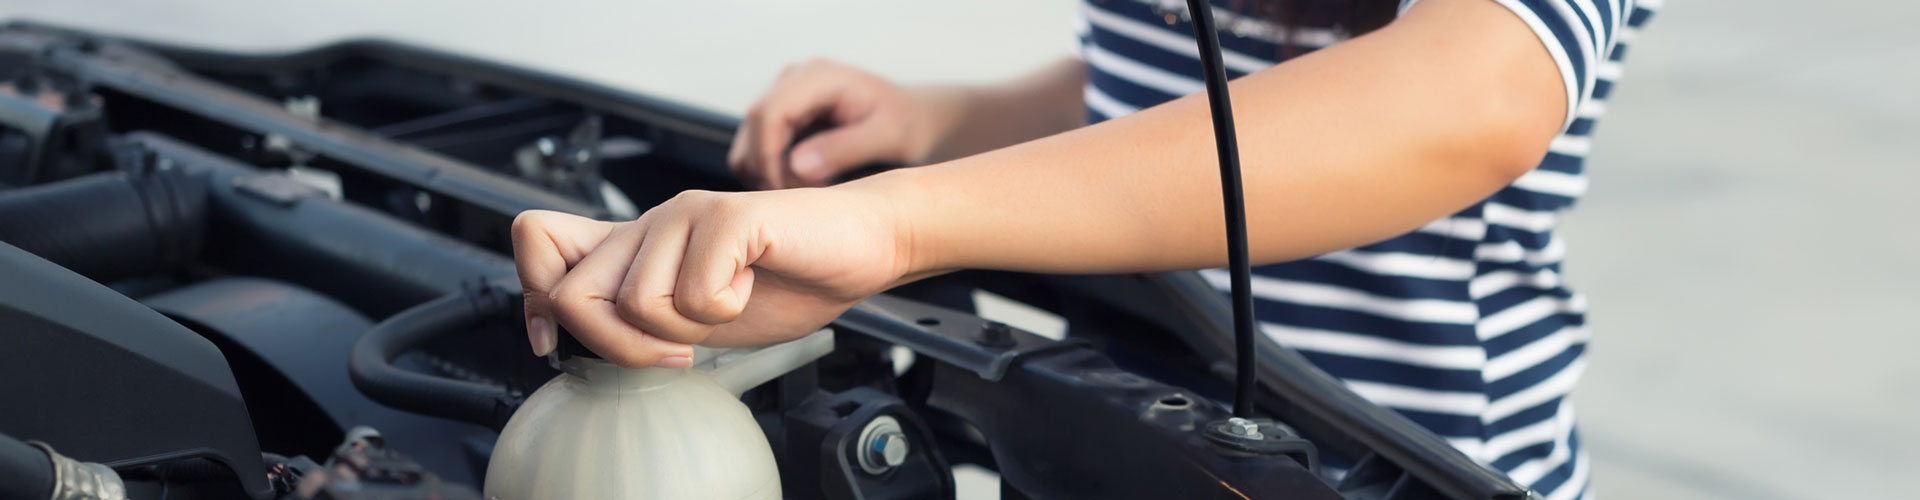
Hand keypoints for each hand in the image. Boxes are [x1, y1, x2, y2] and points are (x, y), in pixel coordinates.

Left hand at [511, 187, 914, 366]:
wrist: (859, 247)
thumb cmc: (785, 276)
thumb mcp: (697, 312)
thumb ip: (641, 317)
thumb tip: (570, 334)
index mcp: (637, 242)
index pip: (537, 242)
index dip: (532, 296)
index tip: (556, 340)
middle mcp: (650, 221)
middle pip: (572, 294)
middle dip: (619, 345)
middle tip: (677, 348)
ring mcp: (684, 212)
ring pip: (634, 303)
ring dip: (685, 329)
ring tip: (726, 307)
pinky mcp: (725, 215)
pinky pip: (696, 293)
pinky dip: (728, 308)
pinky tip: (750, 283)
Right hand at [728, 58, 940, 189]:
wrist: (914, 118)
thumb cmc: (907, 125)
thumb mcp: (887, 137)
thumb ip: (843, 149)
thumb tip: (796, 166)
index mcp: (819, 77)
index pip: (769, 113)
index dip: (768, 157)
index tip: (785, 193)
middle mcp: (794, 79)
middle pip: (752, 127)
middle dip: (767, 170)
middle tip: (799, 201)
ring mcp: (784, 94)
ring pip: (748, 140)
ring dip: (766, 174)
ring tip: (805, 194)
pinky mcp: (782, 115)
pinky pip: (757, 148)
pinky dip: (770, 172)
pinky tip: (802, 186)